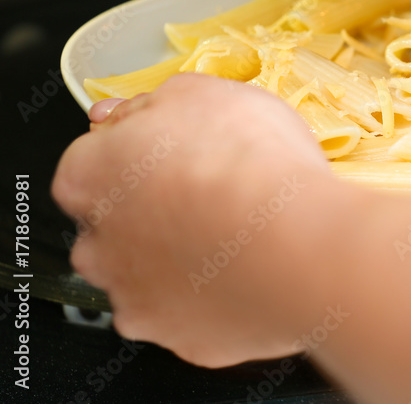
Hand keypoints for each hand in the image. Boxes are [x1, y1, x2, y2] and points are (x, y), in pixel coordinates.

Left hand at [51, 73, 337, 366]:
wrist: (297, 246)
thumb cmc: (250, 163)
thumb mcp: (204, 93)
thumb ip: (152, 104)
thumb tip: (129, 112)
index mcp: (90, 175)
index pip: (93, 161)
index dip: (141, 153)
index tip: (175, 150)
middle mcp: (98, 245)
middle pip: (114, 225)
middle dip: (153, 213)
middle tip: (212, 194)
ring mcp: (137, 299)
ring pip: (151, 278)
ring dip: (182, 261)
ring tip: (240, 239)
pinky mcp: (180, 341)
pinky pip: (193, 318)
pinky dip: (216, 302)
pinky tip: (252, 275)